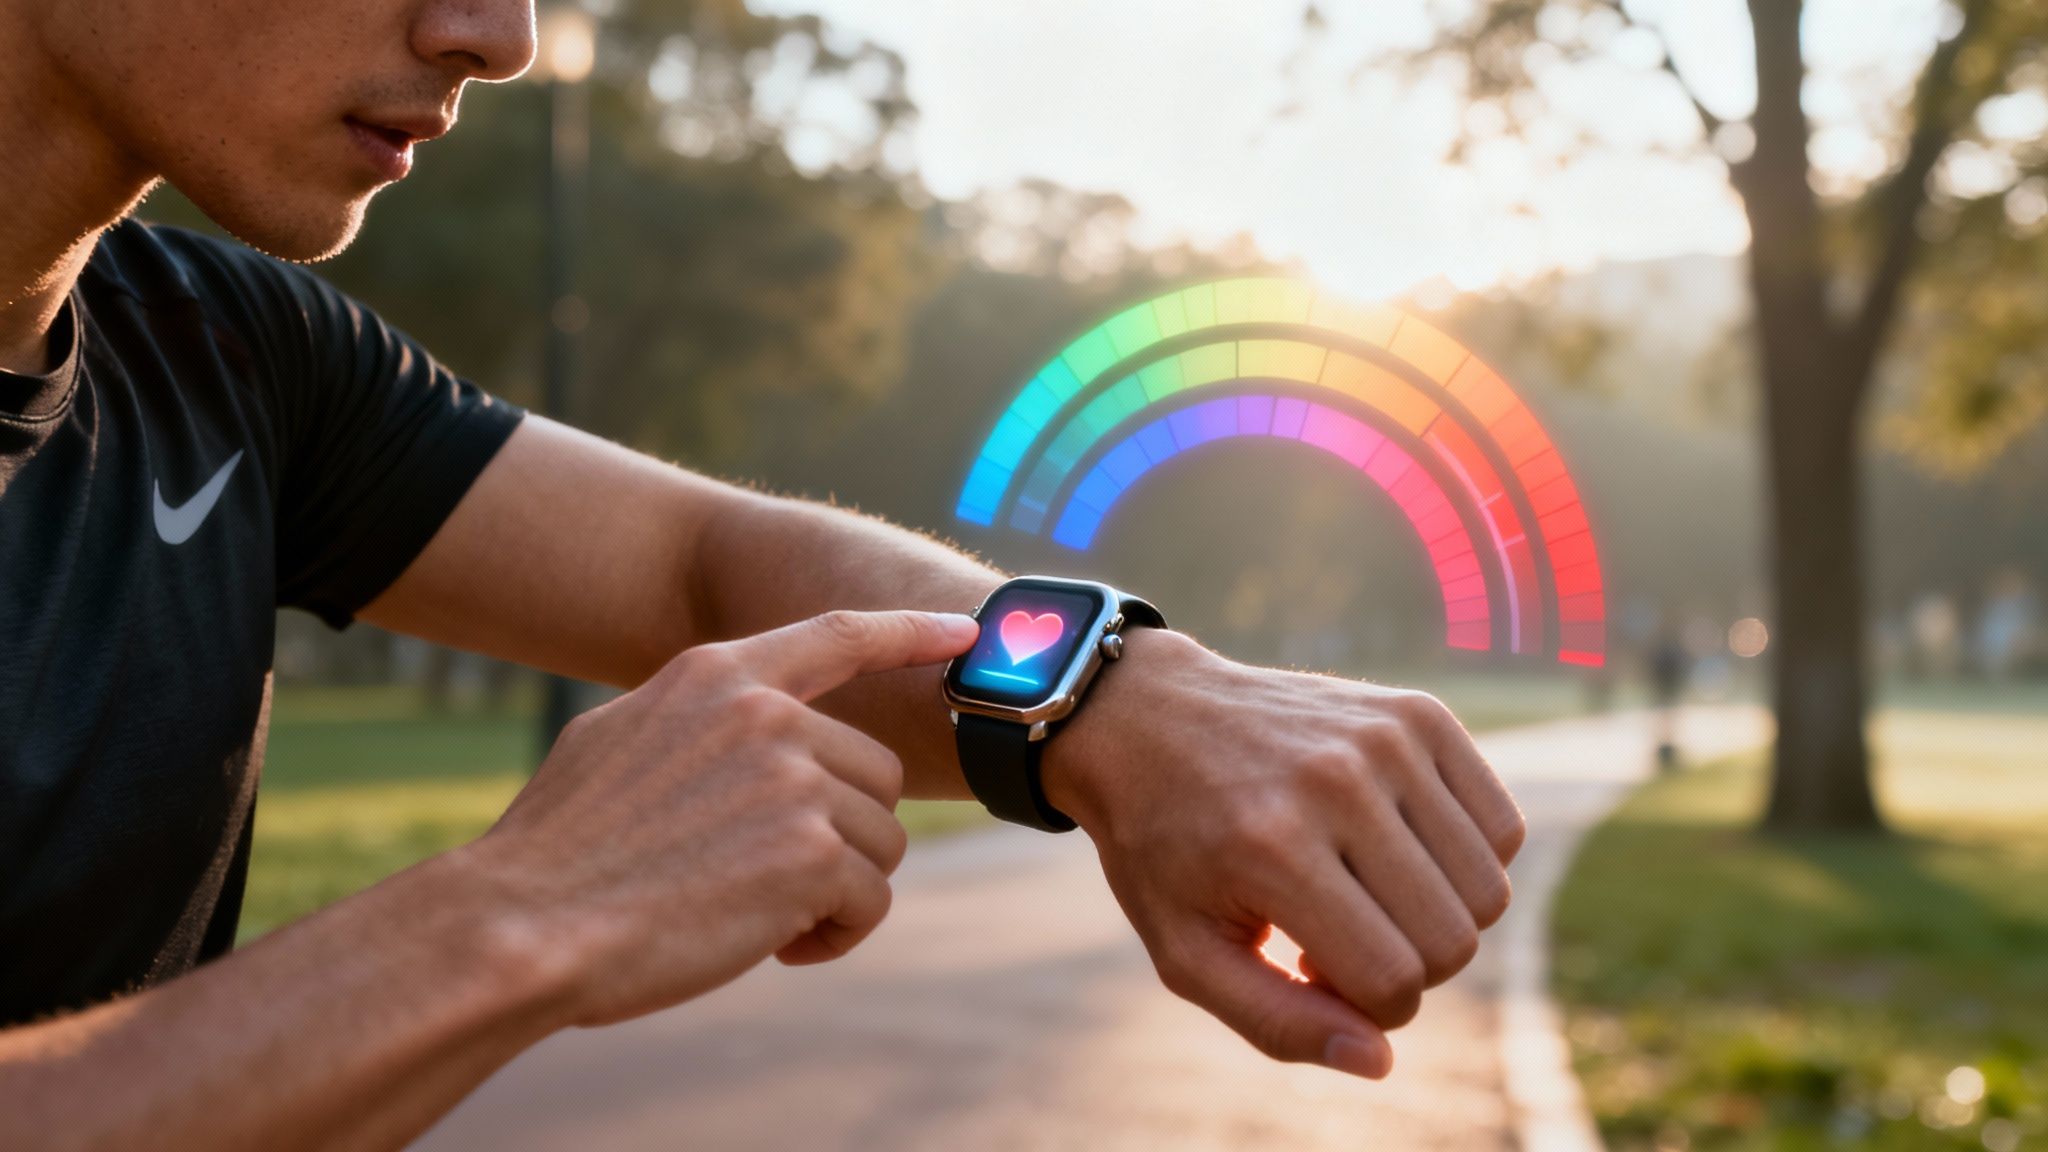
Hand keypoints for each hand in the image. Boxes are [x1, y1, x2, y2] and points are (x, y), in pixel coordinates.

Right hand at [469, 609, 978, 1028]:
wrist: (524, 926)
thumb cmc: (557, 853)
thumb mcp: (619, 743)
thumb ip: (700, 727)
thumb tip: (758, 733)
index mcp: (717, 676)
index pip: (837, 635)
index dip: (909, 632)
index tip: (968, 632)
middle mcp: (767, 715)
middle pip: (875, 775)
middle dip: (839, 837)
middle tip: (768, 884)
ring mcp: (795, 779)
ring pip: (880, 842)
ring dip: (835, 892)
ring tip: (756, 917)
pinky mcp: (813, 853)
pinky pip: (869, 901)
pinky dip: (835, 936)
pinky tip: (772, 948)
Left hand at [1042, 630, 1525, 1078]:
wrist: (1147, 717)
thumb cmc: (1165, 850)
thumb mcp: (1187, 953)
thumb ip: (1278, 1022)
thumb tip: (1381, 1061)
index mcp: (1273, 850)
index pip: (1394, 982)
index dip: (1368, 1008)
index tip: (1310, 968)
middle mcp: (1337, 784)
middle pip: (1453, 941)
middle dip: (1408, 967)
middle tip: (1334, 930)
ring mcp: (1385, 739)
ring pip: (1487, 891)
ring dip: (1435, 914)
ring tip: (1359, 887)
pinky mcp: (1419, 713)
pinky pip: (1504, 828)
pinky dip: (1465, 858)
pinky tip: (1394, 845)